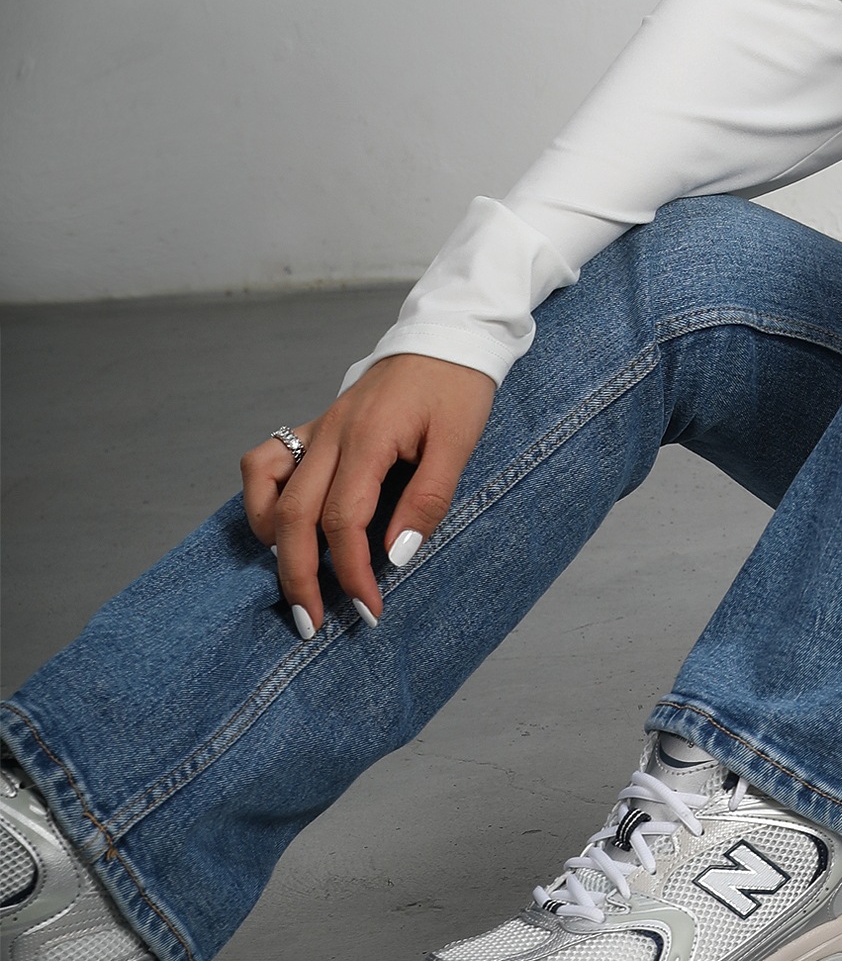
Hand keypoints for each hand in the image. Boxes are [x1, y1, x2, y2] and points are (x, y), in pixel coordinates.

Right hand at [241, 355, 496, 635]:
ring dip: (272, 538)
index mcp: (369, 439)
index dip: (352, 572)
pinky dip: (263, 496)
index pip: (344, 521)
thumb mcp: (460, 442)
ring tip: (296, 575)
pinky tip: (283, 524)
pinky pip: (266, 460)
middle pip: (293, 516)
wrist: (447, 336)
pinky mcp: (316, 426)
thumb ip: (428, 498)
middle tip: (313, 623)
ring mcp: (318, 428)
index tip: (370, 610)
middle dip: (299, 577)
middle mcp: (332, 434)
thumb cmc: (458, 387)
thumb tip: (395, 555)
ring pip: (266, 487)